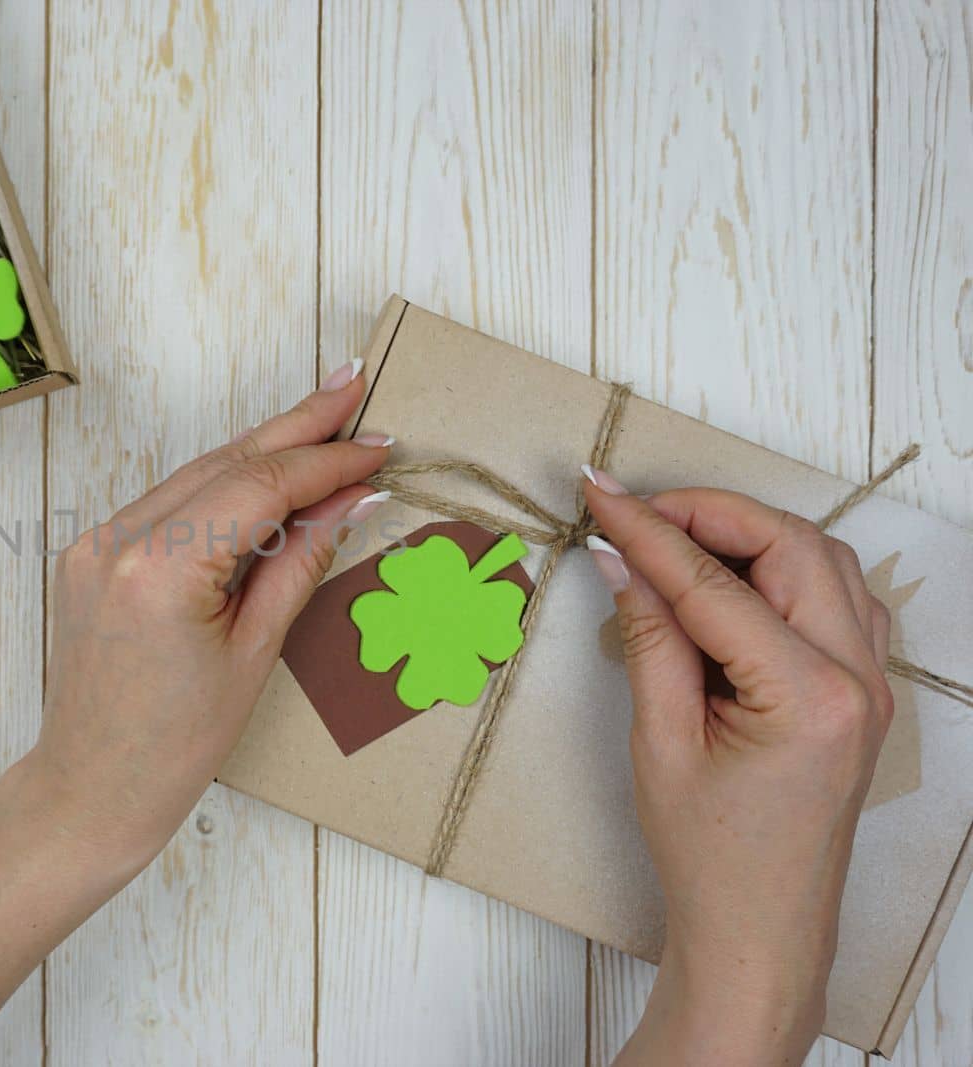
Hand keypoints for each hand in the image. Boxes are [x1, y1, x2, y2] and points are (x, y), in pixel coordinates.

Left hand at [29, 360, 392, 871]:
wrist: (92, 786)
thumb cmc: (175, 743)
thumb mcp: (256, 652)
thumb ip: (301, 561)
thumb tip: (350, 498)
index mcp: (161, 568)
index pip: (260, 487)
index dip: (326, 461)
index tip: (379, 444)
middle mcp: (118, 539)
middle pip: (225, 461)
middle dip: (296, 425)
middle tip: (352, 385)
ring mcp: (96, 541)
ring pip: (196, 473)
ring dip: (261, 448)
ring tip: (323, 418)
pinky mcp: (91, 551)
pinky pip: (168, 501)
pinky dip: (221, 484)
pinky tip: (266, 469)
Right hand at [582, 472, 892, 1065]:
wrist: (759, 928)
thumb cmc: (707, 853)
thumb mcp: (659, 742)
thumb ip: (649, 638)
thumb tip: (621, 559)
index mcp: (809, 696)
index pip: (715, 583)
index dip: (649, 530)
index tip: (599, 494)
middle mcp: (857, 678)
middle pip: (792, 546)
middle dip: (709, 514)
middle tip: (635, 511)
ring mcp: (870, 681)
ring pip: (821, 560)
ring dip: (748, 534)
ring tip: (671, 538)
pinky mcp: (860, 688)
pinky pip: (834, 595)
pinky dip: (780, 567)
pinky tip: (727, 577)